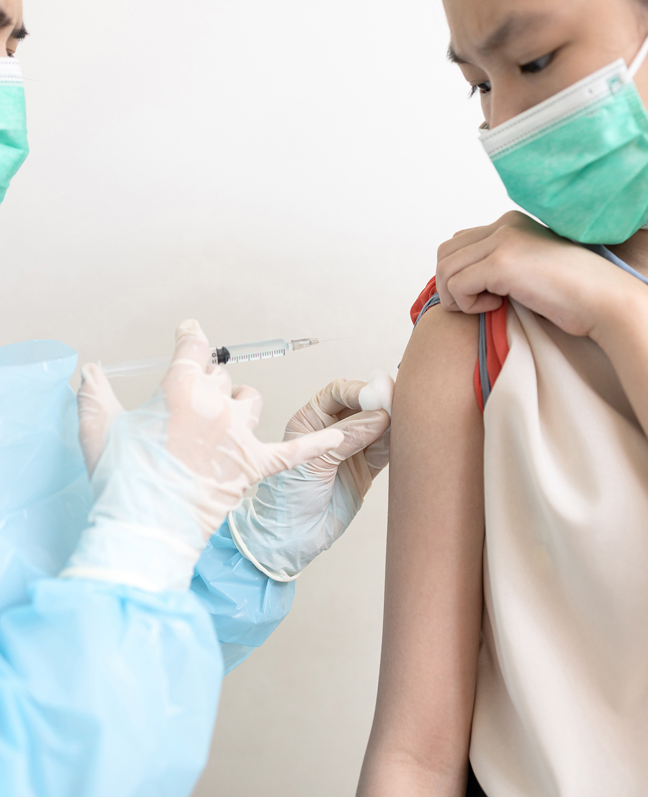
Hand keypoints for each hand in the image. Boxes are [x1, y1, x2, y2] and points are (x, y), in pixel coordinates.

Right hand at [65, 319, 345, 591]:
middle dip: (205, 384)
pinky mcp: (255, 466)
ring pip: (250, 400)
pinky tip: (342, 433)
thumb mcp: (98, 431)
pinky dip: (319, 441)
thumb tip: (89, 370)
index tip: (191, 332)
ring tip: (222, 422)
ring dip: (238, 405)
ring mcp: (239, 436)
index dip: (192, 337)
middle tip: (189, 406)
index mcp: (179, 390)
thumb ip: (94, 394)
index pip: (193, 349)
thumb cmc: (121, 483)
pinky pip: (296, 449)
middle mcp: (215, 405)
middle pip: (219, 377)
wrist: (145, 531)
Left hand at [228, 373, 392, 580]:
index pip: (338, 393)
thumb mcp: (314, 462)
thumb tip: (380, 416)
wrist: (293, 539)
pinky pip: (386, 450)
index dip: (358, 391)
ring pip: (379, 427)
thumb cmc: (287, 500)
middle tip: (397, 406)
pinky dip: (396, 445)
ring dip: (392, 424)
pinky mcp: (365, 469)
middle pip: (363, 406)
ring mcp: (351, 450)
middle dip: (380, 404)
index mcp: (310, 420)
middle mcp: (332, 430)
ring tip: (405, 423)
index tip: (378, 396)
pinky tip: (404, 441)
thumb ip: (347, 437)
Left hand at [435, 211, 633, 337]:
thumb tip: (461, 279)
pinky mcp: (501, 263)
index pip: (459, 242)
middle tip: (477, 304)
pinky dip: (469, 305)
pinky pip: (457, 286)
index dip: (459, 273)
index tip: (482, 294)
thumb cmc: (571, 294)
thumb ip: (500, 263)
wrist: (603, 299)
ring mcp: (502, 241)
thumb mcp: (529, 268)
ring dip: (458, 297)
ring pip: (445, 270)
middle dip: (450, 285)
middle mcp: (504, 225)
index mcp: (510, 222)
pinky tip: (498, 306)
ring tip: (488, 305)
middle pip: (445, 253)